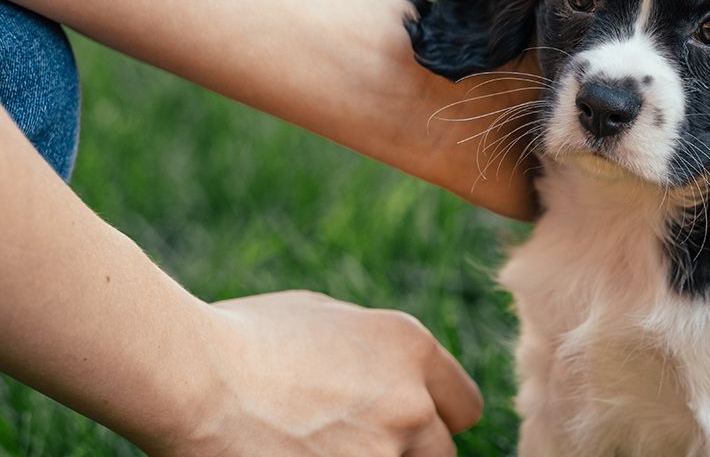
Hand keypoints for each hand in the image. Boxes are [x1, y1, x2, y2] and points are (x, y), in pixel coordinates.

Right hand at [150, 291, 480, 456]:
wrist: (192, 377)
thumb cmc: (244, 338)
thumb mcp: (325, 318)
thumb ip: (376, 351)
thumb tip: (394, 374)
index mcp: (412, 350)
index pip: (464, 408)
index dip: (435, 420)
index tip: (408, 426)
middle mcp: (410, 403)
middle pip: (440, 453)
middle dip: (408, 451)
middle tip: (356, 443)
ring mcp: (382, 453)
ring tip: (321, 447)